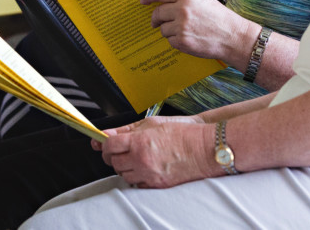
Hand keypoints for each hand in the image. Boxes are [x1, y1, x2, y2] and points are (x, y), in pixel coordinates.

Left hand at [96, 116, 213, 187]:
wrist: (204, 148)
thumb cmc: (181, 133)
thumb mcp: (151, 124)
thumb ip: (126, 129)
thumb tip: (106, 134)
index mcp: (139, 142)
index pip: (109, 146)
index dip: (105, 144)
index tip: (106, 143)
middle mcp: (142, 160)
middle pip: (114, 162)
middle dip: (113, 156)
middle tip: (118, 151)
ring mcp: (150, 174)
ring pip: (124, 175)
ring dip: (124, 167)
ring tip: (132, 159)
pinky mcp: (158, 185)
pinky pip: (137, 185)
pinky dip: (136, 178)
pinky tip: (142, 168)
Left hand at [142, 0, 253, 61]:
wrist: (235, 37)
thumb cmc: (218, 15)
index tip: (143, 0)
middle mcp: (182, 9)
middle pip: (157, 13)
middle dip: (156, 18)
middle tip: (158, 21)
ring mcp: (181, 26)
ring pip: (162, 28)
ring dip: (169, 30)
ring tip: (184, 30)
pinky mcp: (182, 41)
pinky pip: (170, 40)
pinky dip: (176, 40)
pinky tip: (188, 38)